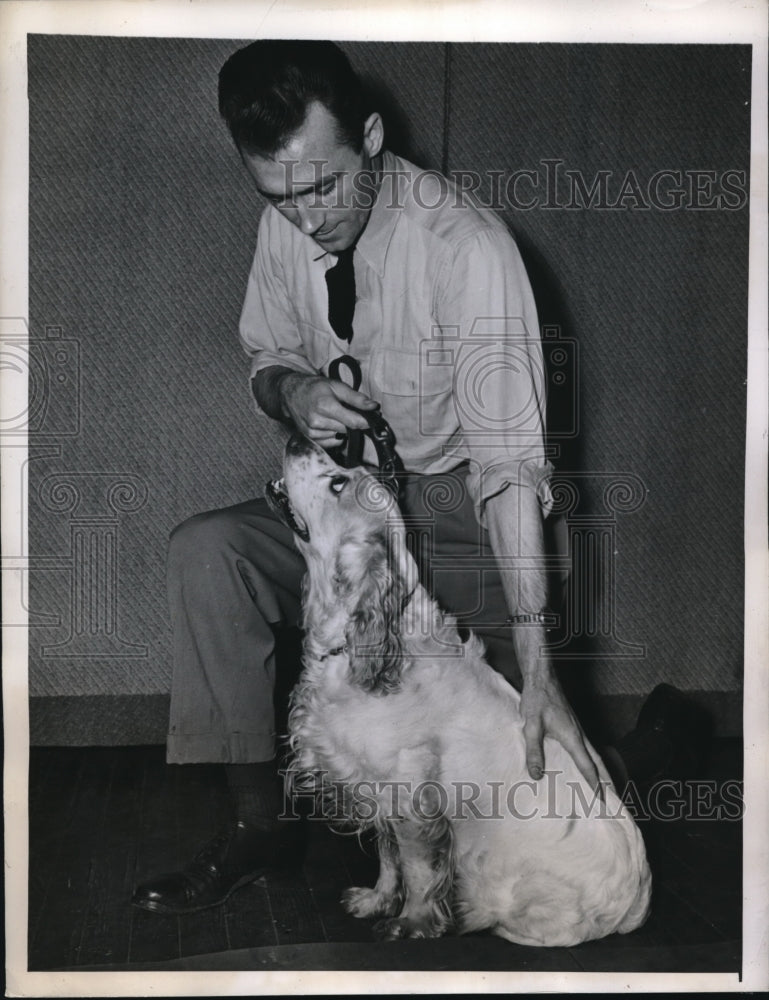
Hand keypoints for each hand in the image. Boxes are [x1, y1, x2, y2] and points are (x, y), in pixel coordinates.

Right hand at [280, 373, 378, 448]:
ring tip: (334, 415)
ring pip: (340, 436)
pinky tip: (329, 424)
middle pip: (348, 429)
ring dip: (341, 428)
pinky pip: (331, 442)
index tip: (371, 418)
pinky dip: (334, 434)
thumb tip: (374, 407)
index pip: (354, 422)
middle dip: (352, 421)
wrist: (290, 393)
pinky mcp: (310, 438)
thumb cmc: (315, 387)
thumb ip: (356, 398)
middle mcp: (317, 422)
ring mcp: (312, 432)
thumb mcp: (337, 386)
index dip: (365, 421)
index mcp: (325, 406)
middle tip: (347, 410)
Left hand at [520, 673, 601, 795]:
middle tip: (613, 797)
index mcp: (573, 737)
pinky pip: (586, 747)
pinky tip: (583, 764)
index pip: (588, 766)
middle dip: (606, 780)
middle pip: (598, 761)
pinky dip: (591, 759)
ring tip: (603, 786)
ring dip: (600, 770)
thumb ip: (534, 750)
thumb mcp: (531, 726)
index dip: (595, 784)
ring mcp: (577, 729)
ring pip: (594, 753)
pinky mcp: (572, 725)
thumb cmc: (537, 700)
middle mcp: (579, 734)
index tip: (602, 801)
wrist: (541, 678)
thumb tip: (537, 775)